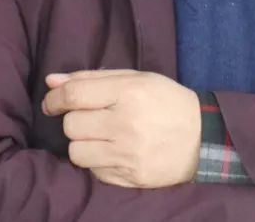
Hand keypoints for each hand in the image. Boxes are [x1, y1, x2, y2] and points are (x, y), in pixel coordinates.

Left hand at [41, 69, 200, 187]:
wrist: (202, 137)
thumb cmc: (166, 101)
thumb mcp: (136, 79)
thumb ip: (92, 78)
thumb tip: (51, 81)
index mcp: (128, 92)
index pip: (74, 95)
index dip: (55, 98)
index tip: (52, 102)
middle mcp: (126, 123)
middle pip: (71, 125)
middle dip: (75, 120)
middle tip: (92, 118)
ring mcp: (128, 154)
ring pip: (77, 152)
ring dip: (83, 143)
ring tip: (102, 137)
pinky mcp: (130, 177)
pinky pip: (94, 172)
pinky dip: (98, 162)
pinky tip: (115, 152)